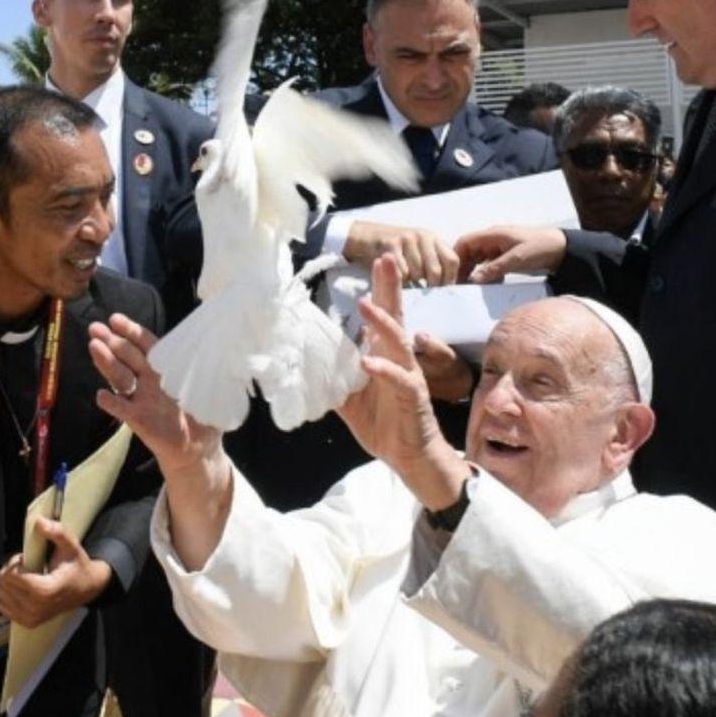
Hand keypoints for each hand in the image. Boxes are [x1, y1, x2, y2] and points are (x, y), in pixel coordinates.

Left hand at [0, 518, 112, 627]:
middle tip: (26, 567)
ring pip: (0, 596)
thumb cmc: (76, 565)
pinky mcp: (28, 623)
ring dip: (9, 584)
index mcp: (46, 590)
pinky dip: (9, 597)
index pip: (12, 577)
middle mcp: (37, 608)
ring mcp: (32, 618)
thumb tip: (39, 522)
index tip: (26, 558)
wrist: (87, 589)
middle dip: (10, 571)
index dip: (14, 563)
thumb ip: (56, 532)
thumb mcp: (70, 545)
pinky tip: (23, 591)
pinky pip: (2, 608)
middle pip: (3, 585)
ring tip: (26, 578)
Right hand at [89, 313, 222, 476]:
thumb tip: (223, 351)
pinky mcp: (138, 419)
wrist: (197, 448)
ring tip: (94, 346)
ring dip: (107, 362)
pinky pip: (122, 409)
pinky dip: (112, 403)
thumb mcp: (210, 390)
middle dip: (111, 341)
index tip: (115, 319)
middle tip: (95, 328)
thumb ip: (211, 372)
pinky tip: (102, 395)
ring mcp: (141, 398)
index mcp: (166, 369)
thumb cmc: (203, 416)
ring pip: (121, 376)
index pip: (147, 345)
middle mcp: (149, 380)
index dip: (131, 331)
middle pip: (127, 356)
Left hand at [337, 255, 468, 510]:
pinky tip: (369, 361)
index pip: (382, 316)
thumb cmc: (383, 424)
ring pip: (398, 342)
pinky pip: (400, 379)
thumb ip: (331, 377)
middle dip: (390, 287)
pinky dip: (384, 369)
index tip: (377, 261)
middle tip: (387, 258)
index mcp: (384, 355)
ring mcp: (408, 375)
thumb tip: (302, 363)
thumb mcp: (348, 398)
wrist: (410, 457)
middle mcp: (399, 359)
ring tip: (365, 305)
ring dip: (381, 323)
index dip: (379, 289)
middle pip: (395, 316)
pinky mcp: (413, 397)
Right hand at [343, 221, 459, 286]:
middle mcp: (424, 236)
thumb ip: (435, 264)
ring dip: (412, 283)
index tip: (442, 291)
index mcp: (435, 239)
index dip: (449, 279)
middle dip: (430, 286)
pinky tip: (396, 278)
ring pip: (417, 273)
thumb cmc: (399, 252)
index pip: (452, 261)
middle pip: (435, 270)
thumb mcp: (421, 252)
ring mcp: (407, 238)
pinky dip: (400, 280)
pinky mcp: (390, 244)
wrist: (368, 236)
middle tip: (423, 293)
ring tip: (408, 282)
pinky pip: (400, 271)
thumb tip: (449, 290)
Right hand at [453, 225, 565, 282]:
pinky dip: (485, 274)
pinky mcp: (506, 256)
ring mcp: (499, 248)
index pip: (465, 242)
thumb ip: (495, 268)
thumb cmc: (541, 247)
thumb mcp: (517, 259)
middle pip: (469, 252)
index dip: (456, 256)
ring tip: (471, 287)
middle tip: (460, 285)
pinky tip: (487, 284)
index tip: (452, 274)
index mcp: (493, 234)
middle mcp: (493, 240)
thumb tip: (474, 280)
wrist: (563, 249)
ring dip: (474, 272)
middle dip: (463, 267)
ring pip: (478, 259)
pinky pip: (489, 265)